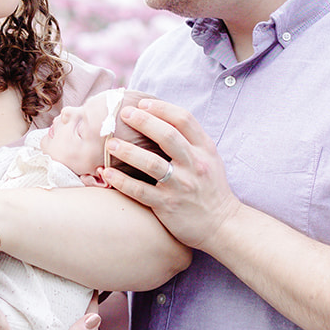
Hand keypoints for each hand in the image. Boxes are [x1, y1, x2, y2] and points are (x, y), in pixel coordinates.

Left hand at [100, 96, 238, 252]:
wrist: (222, 225)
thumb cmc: (210, 188)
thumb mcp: (209, 159)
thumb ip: (189, 140)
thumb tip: (160, 117)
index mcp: (204, 149)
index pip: (184, 120)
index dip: (162, 108)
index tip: (142, 103)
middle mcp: (194, 164)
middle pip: (168, 136)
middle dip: (143, 121)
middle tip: (123, 114)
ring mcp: (181, 185)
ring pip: (152, 163)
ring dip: (128, 151)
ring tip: (110, 143)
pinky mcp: (168, 205)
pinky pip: (140, 191)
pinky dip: (121, 181)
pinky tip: (106, 173)